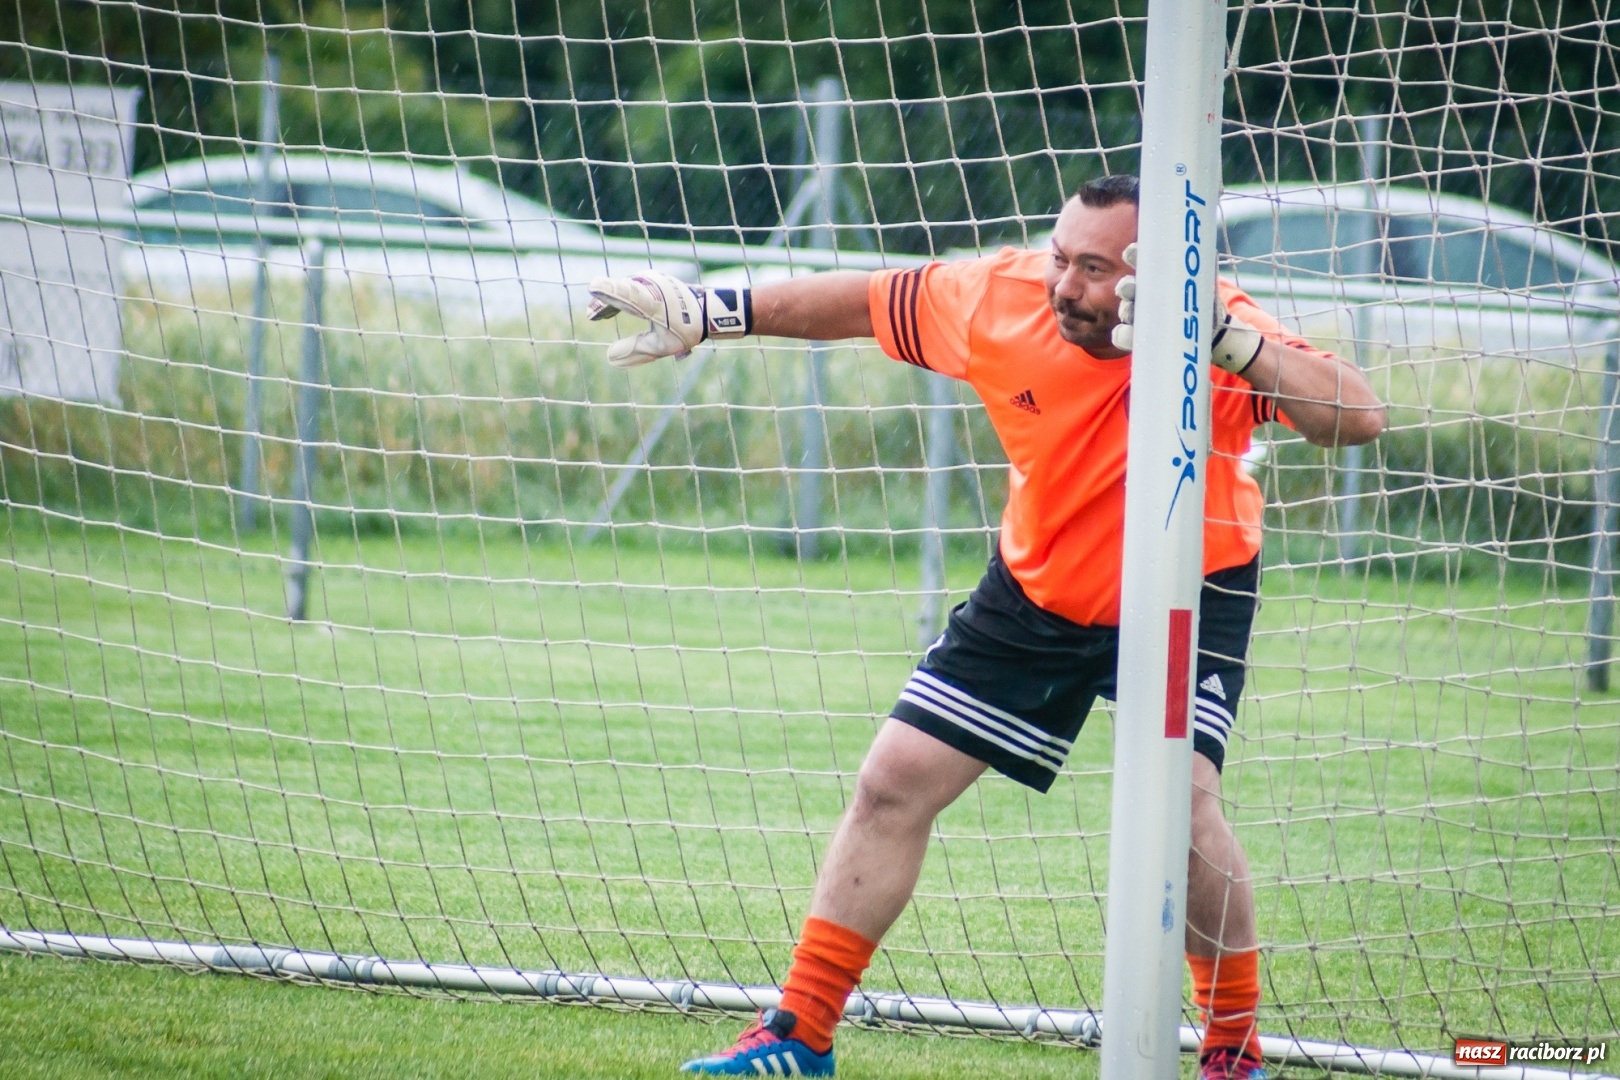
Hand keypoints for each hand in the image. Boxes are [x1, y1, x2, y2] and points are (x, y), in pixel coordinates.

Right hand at [586, 271, 750, 368]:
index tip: (594, 286)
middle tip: (591, 315)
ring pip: (624, 289)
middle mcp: (651, 286)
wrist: (707, 311)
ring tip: (594, 315)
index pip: (628, 294)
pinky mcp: (651, 280)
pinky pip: (630, 288)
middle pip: (621, 292)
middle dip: (604, 303)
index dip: (610, 291)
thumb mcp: (663, 346)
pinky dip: (619, 298)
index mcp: (654, 302)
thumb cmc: (686, 329)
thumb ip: (636, 351)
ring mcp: (651, 281)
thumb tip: (610, 358)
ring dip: (609, 301)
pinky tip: (607, 311)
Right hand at [1108, 242, 1262, 374]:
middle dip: (1126, 286)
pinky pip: (1124, 337)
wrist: (1209, 331)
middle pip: (1127, 288)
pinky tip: (1129, 336)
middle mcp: (1142, 295)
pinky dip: (1122, 336)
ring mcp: (1139, 317)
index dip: (1132, 256)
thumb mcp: (1205, 283)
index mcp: (1154, 276)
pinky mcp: (1140, 338)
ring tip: (1130, 314)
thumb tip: (1211, 253)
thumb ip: (1206, 269)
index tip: (1132, 253)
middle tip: (1128, 288)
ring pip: (1125, 311)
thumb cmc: (1204, 301)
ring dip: (1125, 311)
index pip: (1138, 263)